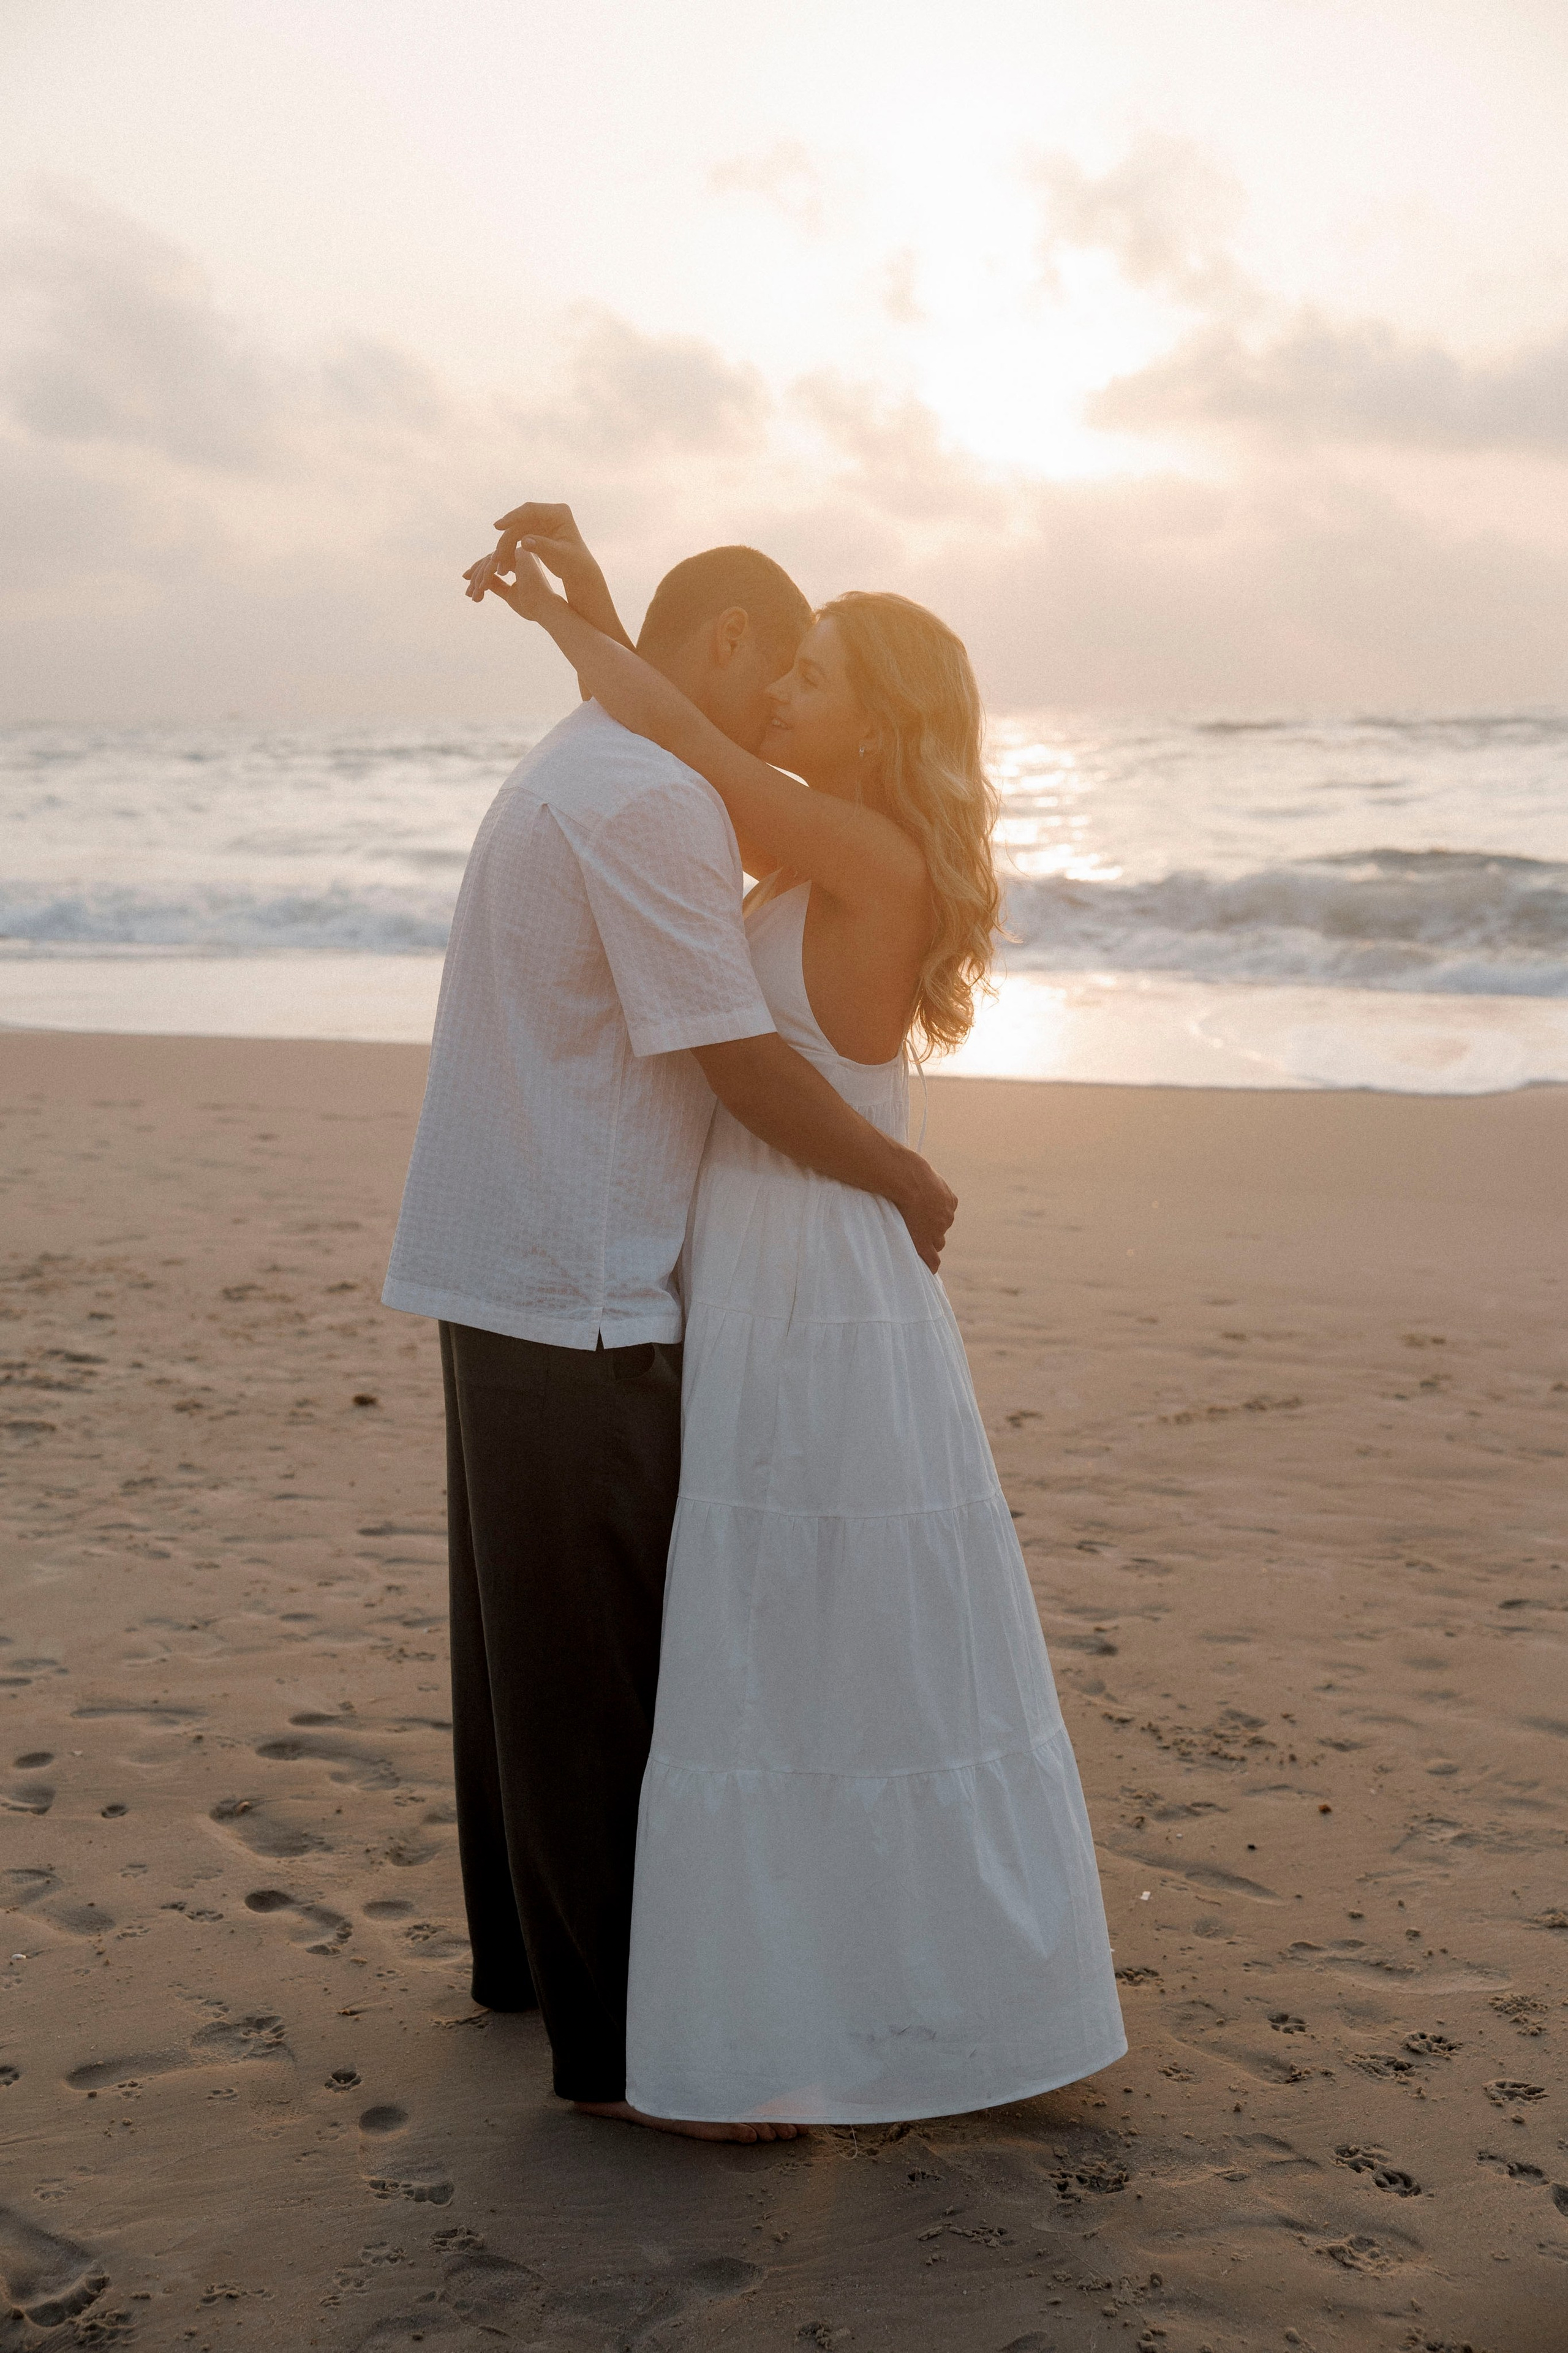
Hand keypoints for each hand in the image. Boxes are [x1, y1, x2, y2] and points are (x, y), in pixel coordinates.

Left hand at [461, 543, 557, 621]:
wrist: (545, 610)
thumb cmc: (531, 605)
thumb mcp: (509, 594)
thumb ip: (498, 585)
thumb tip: (483, 582)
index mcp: (520, 563)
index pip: (496, 563)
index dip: (479, 573)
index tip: (468, 586)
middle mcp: (521, 555)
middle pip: (490, 559)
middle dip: (475, 576)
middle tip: (468, 593)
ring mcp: (521, 552)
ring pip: (491, 560)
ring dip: (479, 578)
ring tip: (475, 596)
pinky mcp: (520, 553)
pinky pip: (496, 560)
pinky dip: (486, 574)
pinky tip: (482, 587)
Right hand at [490, 500, 602, 604]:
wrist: (579, 571)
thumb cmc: (574, 563)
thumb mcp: (560, 556)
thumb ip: (543, 547)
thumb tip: (524, 540)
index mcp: (559, 513)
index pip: (531, 510)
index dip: (513, 517)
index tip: (498, 527)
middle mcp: (549, 514)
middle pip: (521, 522)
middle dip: (507, 539)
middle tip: (496, 556)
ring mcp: (542, 522)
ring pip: (516, 530)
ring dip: (505, 547)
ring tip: (498, 564)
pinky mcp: (536, 531)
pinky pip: (517, 537)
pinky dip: (510, 550)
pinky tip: (503, 563)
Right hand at [891, 1151, 957, 1273]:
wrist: (904, 1177)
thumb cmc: (903, 1167)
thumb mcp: (914, 1168)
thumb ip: (912, 1175)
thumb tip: (892, 1165)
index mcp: (948, 1199)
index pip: (945, 1215)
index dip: (934, 1219)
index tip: (925, 1220)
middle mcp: (947, 1216)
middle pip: (941, 1231)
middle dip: (932, 1232)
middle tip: (918, 1232)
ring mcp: (937, 1230)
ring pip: (937, 1243)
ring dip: (928, 1245)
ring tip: (917, 1248)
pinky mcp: (925, 1242)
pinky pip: (932, 1260)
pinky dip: (928, 1264)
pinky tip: (925, 1268)